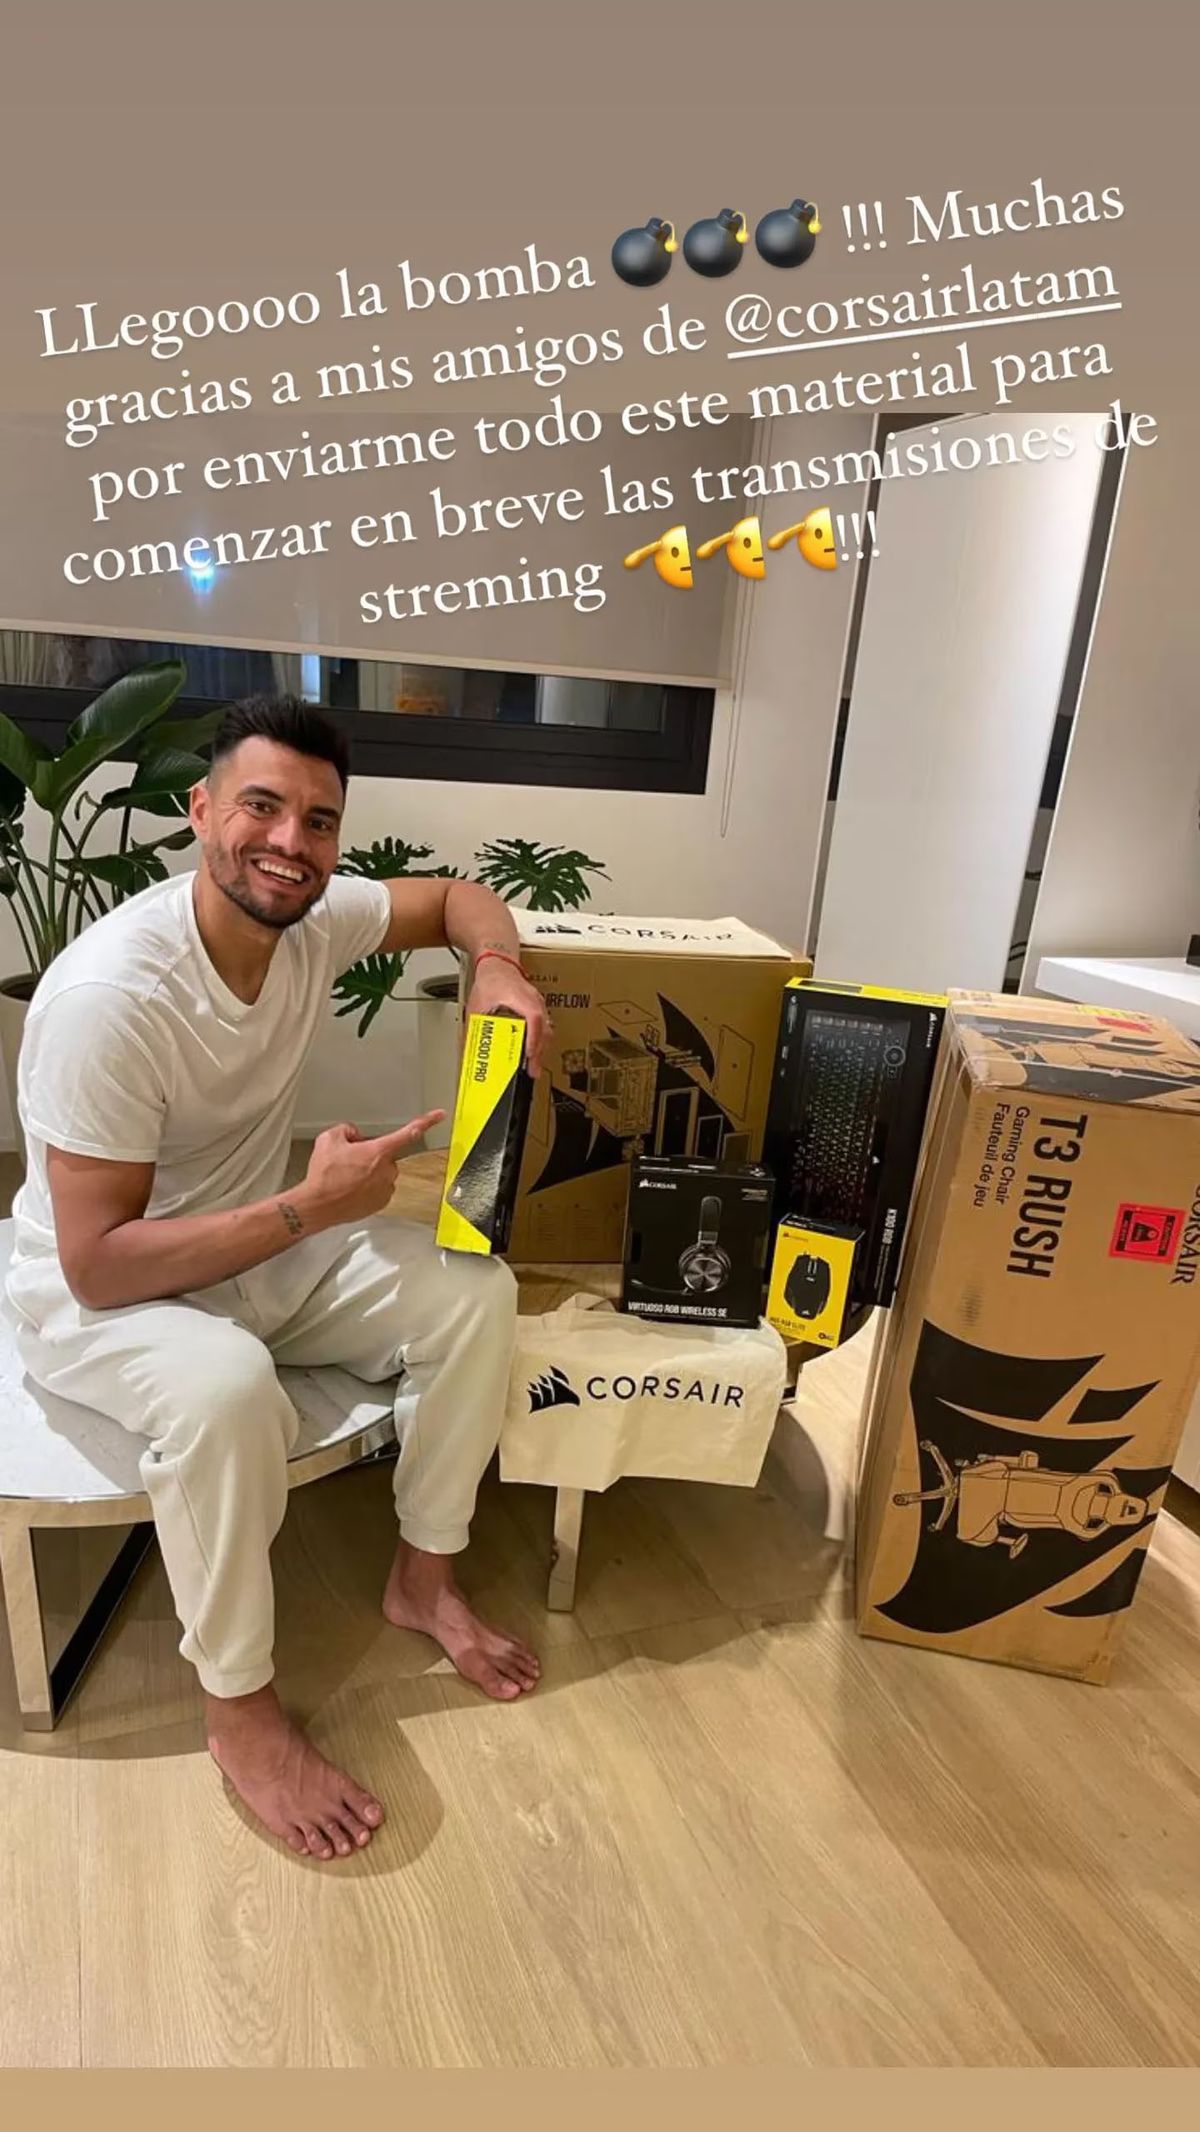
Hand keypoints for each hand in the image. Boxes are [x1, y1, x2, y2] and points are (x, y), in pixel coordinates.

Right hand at [300, 1114, 444, 1227]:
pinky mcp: (380, 1203)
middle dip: (372, 1154)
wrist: (318, 1206)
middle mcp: (387, 1171)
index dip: (426, 1121)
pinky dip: (367, 1187)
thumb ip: (347, 1129)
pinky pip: (379, 1188)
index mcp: (378, 1151)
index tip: (440, 1115)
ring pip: (382, 1172)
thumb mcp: (329, 1139)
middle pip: (385, 1155)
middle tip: (349, 1161)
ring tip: (346, 1177)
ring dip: (369, 1171)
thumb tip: (354, 1135)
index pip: (408, 1132)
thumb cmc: (324, 1176)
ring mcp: (385, 1189)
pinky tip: (350, 1188)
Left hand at [466, 955, 552, 1075]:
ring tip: (534, 1066)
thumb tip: (469, 1048)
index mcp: (519, 997)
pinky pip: (544, 1026)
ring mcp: (538, 1003)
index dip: (533, 1037)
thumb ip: (474, 1028)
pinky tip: (533, 1051)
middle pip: (544, 1028)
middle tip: (533, 1070)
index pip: (533, 1016)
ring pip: (547, 1028)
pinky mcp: (538, 1007)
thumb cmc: (490, 980)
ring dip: (541, 1048)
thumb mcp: (477, 1006)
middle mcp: (533, 999)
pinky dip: (540, 1040)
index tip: (529, 1053)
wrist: (497, 963)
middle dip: (539, 1051)